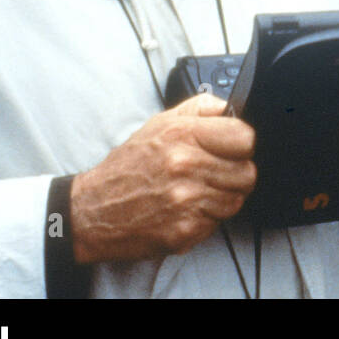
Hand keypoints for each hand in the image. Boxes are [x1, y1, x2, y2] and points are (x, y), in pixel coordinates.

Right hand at [69, 94, 255, 263]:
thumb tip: (230, 108)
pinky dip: (205, 220)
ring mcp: (186, 200)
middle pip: (246, 173)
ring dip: (221, 198)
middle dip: (235, 174)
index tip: (233, 149)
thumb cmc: (127, 167)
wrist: (91, 210)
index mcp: (182, 135)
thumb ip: (200, 109)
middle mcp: (185, 166)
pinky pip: (217, 224)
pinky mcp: (184, 230)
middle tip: (214, 175)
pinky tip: (185, 211)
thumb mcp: (159, 123)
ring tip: (196, 193)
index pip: (244, 138)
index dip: (242, 144)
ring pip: (235, 200)